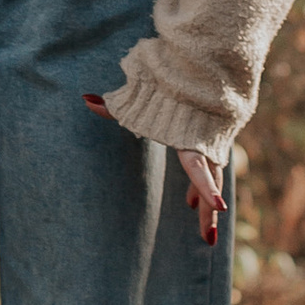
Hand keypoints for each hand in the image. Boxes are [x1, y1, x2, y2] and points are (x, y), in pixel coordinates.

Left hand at [84, 96, 225, 243]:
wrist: (199, 64)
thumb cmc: (166, 84)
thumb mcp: (139, 96)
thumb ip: (114, 105)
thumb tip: (85, 98)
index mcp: (188, 135)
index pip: (198, 166)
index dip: (206, 187)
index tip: (219, 208)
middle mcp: (204, 142)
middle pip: (210, 181)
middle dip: (208, 210)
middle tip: (207, 239)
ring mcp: (211, 141)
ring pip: (211, 176)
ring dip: (203, 200)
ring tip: (202, 227)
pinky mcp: (212, 140)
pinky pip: (207, 168)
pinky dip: (200, 185)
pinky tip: (189, 201)